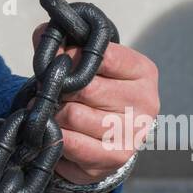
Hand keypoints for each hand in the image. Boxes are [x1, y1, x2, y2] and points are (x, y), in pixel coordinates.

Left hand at [31, 24, 159, 185]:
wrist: (107, 136)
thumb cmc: (95, 90)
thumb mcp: (87, 62)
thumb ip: (64, 42)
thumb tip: (47, 34)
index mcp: (143, 71)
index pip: (103, 55)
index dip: (71, 56)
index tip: (59, 61)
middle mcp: (146, 102)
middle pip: (84, 88)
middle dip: (58, 88)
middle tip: (48, 90)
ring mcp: (135, 133)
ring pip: (73, 115)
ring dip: (53, 113)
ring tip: (51, 110)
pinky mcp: (116, 158)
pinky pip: (71, 143)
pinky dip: (54, 135)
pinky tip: (55, 131)